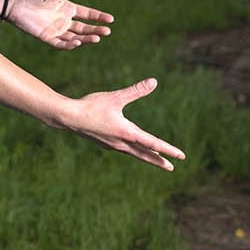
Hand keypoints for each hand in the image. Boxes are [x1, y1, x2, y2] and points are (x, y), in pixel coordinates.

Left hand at [1, 0, 113, 48]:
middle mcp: (63, 20)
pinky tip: (78, 41)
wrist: (14, 0)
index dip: (98, 17)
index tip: (110, 19)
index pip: (87, 14)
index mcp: (67, 8)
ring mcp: (56, 30)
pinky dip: (70, 45)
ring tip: (97, 38)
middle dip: (96, 30)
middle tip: (107, 31)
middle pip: (84, 28)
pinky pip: (61, 44)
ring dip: (86, 39)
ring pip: (75, 37)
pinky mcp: (47, 37)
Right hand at [66, 78, 184, 169]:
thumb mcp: (116, 97)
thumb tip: (154, 82)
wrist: (69, 118)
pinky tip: (133, 149)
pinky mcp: (106, 144)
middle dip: (159, 161)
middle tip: (171, 167)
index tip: (181, 156)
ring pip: (135, 154)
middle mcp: (122, 143)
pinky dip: (134, 152)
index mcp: (127, 133)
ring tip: (157, 160)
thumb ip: (136, 91)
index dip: (168, 150)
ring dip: (147, 157)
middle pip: (145, 155)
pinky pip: (125, 150)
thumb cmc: (92, 106)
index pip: (153, 144)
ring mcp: (113, 145)